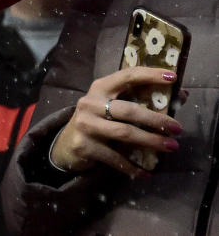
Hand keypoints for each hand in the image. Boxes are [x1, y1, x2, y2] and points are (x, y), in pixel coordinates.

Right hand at [50, 66, 182, 177]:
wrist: (67, 143)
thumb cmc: (98, 121)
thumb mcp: (114, 106)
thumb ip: (142, 100)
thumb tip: (180, 94)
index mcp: (100, 88)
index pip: (126, 77)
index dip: (149, 75)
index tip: (171, 76)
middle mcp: (90, 103)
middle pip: (128, 110)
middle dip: (156, 120)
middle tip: (177, 129)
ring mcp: (85, 124)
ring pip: (124, 133)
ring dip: (151, 141)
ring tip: (171, 147)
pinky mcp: (84, 145)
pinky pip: (114, 157)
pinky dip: (132, 166)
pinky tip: (145, 172)